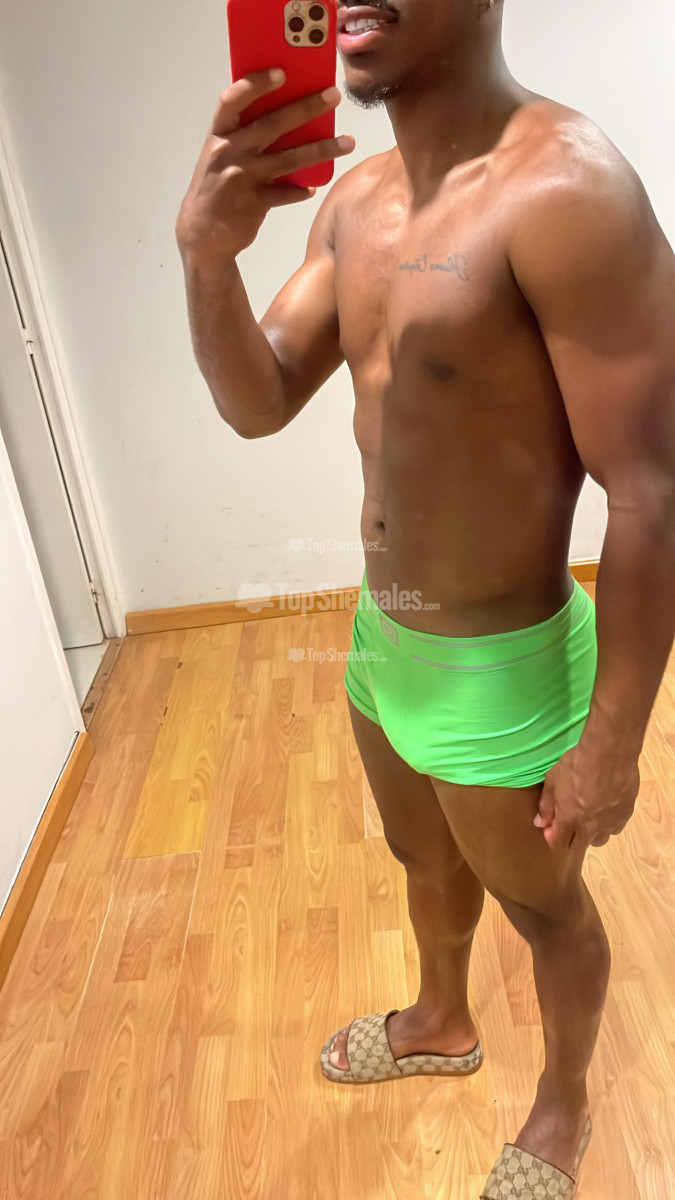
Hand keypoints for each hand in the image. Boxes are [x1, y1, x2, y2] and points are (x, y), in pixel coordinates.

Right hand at [175, 70, 354, 260]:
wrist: (201, 234)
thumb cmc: (216, 187)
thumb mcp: (221, 156)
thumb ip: (244, 136)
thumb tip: (287, 116)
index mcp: (219, 134)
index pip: (233, 100)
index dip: (256, 84)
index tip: (281, 72)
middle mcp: (228, 152)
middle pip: (272, 124)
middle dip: (306, 107)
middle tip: (333, 96)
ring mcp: (241, 178)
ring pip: (289, 159)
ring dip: (322, 149)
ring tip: (347, 142)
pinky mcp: (254, 203)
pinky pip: (286, 193)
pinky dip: (301, 191)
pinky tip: (312, 189)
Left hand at [534, 737, 639, 850]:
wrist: (610, 753)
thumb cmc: (577, 764)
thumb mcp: (553, 780)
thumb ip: (546, 805)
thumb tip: (541, 823)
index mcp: (569, 820)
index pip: (557, 843)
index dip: (551, 836)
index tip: (551, 826)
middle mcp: (590, 828)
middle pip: (579, 846)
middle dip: (571, 837)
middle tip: (569, 820)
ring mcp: (610, 823)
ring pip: (600, 839)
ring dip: (591, 833)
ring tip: (589, 815)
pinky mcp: (626, 814)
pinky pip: (615, 827)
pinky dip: (608, 823)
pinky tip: (606, 808)